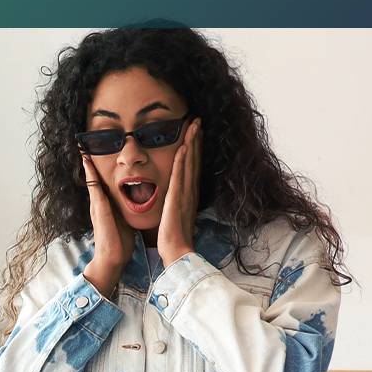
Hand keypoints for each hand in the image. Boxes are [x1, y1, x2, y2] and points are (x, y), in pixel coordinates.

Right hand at [81, 155, 130, 300]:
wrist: (113, 259)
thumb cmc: (121, 243)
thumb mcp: (125, 221)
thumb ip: (127, 211)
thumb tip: (137, 204)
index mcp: (106, 205)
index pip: (102, 182)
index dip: (99, 168)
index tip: (97, 154)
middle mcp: (99, 203)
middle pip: (93, 177)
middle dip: (89, 161)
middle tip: (84, 144)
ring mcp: (97, 205)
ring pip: (91, 179)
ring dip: (87, 163)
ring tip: (83, 148)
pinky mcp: (98, 209)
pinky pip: (93, 187)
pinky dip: (90, 174)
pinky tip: (87, 162)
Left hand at [157, 119, 201, 267]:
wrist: (177, 251)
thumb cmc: (174, 238)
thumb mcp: (175, 215)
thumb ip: (176, 203)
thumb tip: (174, 198)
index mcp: (190, 194)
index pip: (193, 166)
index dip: (195, 148)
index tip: (195, 132)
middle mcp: (191, 191)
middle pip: (195, 159)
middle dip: (196, 139)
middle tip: (197, 120)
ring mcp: (185, 194)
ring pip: (190, 163)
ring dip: (192, 142)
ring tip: (194, 125)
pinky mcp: (177, 199)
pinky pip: (180, 176)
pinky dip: (182, 160)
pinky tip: (183, 146)